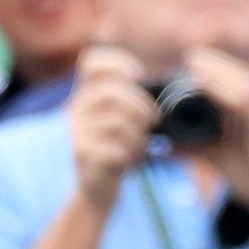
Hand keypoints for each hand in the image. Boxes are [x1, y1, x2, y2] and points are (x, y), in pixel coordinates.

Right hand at [69, 46, 158, 209]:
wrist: (97, 186)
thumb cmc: (119, 147)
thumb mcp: (126, 118)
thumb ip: (136, 100)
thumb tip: (171, 88)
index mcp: (89, 94)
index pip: (92, 62)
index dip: (117, 63)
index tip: (138, 75)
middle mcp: (77, 108)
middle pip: (111, 91)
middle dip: (140, 105)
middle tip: (155, 119)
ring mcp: (77, 131)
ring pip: (117, 121)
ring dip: (139, 133)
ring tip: (143, 144)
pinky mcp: (83, 154)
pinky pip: (115, 147)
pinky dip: (132, 152)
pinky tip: (133, 159)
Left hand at [176, 47, 248, 222]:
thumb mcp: (216, 159)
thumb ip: (192, 147)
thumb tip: (160, 141)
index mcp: (247, 116)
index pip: (233, 83)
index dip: (214, 69)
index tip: (188, 63)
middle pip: (238, 78)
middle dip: (215, 65)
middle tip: (190, 58)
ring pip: (242, 86)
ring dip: (219, 73)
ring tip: (196, 66)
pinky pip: (245, 105)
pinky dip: (225, 93)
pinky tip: (207, 87)